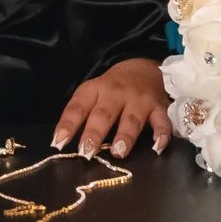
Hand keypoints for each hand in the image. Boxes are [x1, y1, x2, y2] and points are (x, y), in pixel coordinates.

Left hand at [54, 56, 168, 158]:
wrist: (144, 69)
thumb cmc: (112, 89)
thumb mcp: (92, 93)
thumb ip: (81, 115)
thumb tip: (62, 143)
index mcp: (96, 90)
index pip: (79, 106)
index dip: (68, 124)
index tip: (59, 142)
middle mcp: (117, 93)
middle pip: (104, 114)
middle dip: (95, 133)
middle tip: (87, 151)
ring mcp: (139, 100)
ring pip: (132, 119)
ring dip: (125, 136)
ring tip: (118, 152)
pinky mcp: (159, 107)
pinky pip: (162, 122)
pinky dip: (161, 134)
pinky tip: (157, 147)